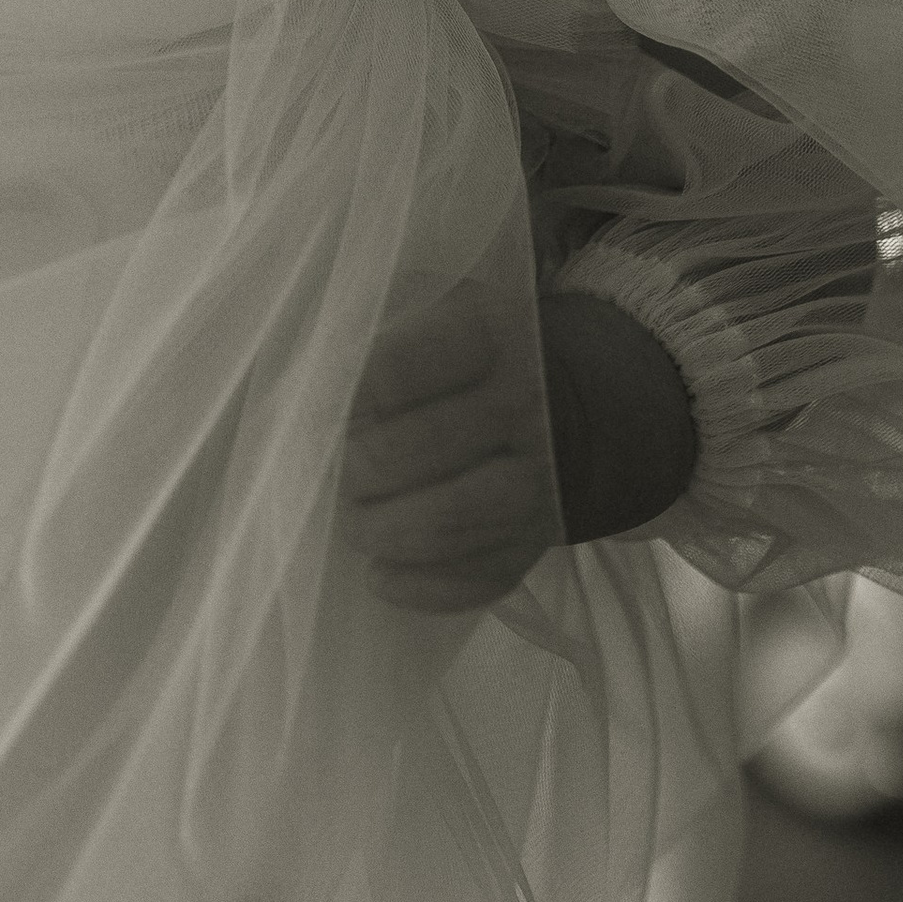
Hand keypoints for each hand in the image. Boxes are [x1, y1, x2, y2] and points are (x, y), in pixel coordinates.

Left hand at [338, 283, 698, 612]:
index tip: (323, 414)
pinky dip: (423, 586)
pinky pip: (480, 576)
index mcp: (494, 333)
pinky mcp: (542, 539)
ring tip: (354, 524)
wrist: (589, 405)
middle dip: (352, 472)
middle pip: (412, 450)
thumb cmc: (483, 359)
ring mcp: (542, 480)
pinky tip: (383, 576)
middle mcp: (527, 404)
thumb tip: (313, 402)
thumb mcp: (447, 316)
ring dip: (381, 531)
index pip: (393, 371)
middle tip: (334, 475)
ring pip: (447, 520)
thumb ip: (387, 346)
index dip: (343, 402)